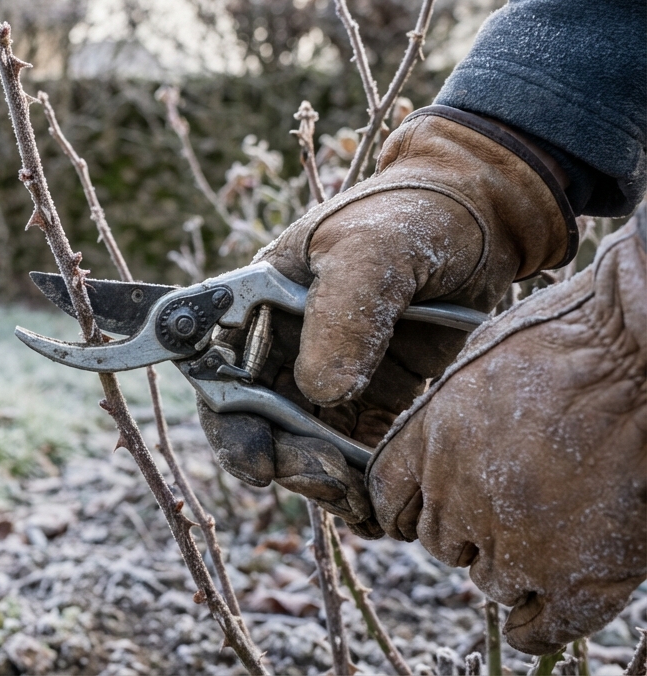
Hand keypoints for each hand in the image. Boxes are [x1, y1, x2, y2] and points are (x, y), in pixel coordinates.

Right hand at [199, 107, 574, 534]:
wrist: (488, 220)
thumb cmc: (414, 213)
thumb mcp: (374, 250)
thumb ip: (342, 314)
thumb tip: (319, 390)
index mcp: (257, 305)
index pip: (218, 372)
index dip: (228, 423)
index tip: (258, 460)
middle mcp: (283, 347)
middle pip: (257, 423)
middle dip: (282, 461)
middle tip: (325, 479)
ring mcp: (329, 377)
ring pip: (303, 448)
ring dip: (323, 480)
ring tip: (360, 494)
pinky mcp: (375, 401)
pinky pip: (354, 454)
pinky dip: (362, 481)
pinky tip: (383, 493)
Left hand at [369, 206, 646, 654]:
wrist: (642, 357)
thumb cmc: (580, 337)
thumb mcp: (488, 358)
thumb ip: (460, 408)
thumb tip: (457, 430)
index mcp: (429, 435)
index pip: (388, 494)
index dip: (410, 505)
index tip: (427, 507)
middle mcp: (455, 493)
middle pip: (440, 541)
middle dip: (470, 533)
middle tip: (514, 514)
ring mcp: (510, 540)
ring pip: (488, 582)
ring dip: (511, 569)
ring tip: (549, 541)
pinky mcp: (571, 577)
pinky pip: (537, 628)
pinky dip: (536, 624)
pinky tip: (548, 607)